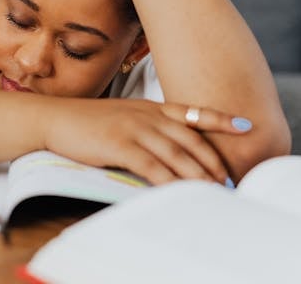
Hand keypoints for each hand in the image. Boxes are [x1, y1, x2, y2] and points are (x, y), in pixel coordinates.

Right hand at [43, 99, 251, 185]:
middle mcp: (148, 116)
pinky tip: (179, 192)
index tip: (245, 126)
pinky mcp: (120, 145)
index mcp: (151, 108)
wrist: (56, 118)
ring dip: (197, 176)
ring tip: (212, 192)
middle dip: (213, 162)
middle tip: (229, 181)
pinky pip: (152, 166)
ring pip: (176, 155)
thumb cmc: (88, 122)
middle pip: (191, 140)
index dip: (221, 119)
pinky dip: (169, 181)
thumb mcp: (123, 117)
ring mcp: (135, 129)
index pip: (193, 112)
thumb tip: (169, 149)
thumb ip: (148, 127)